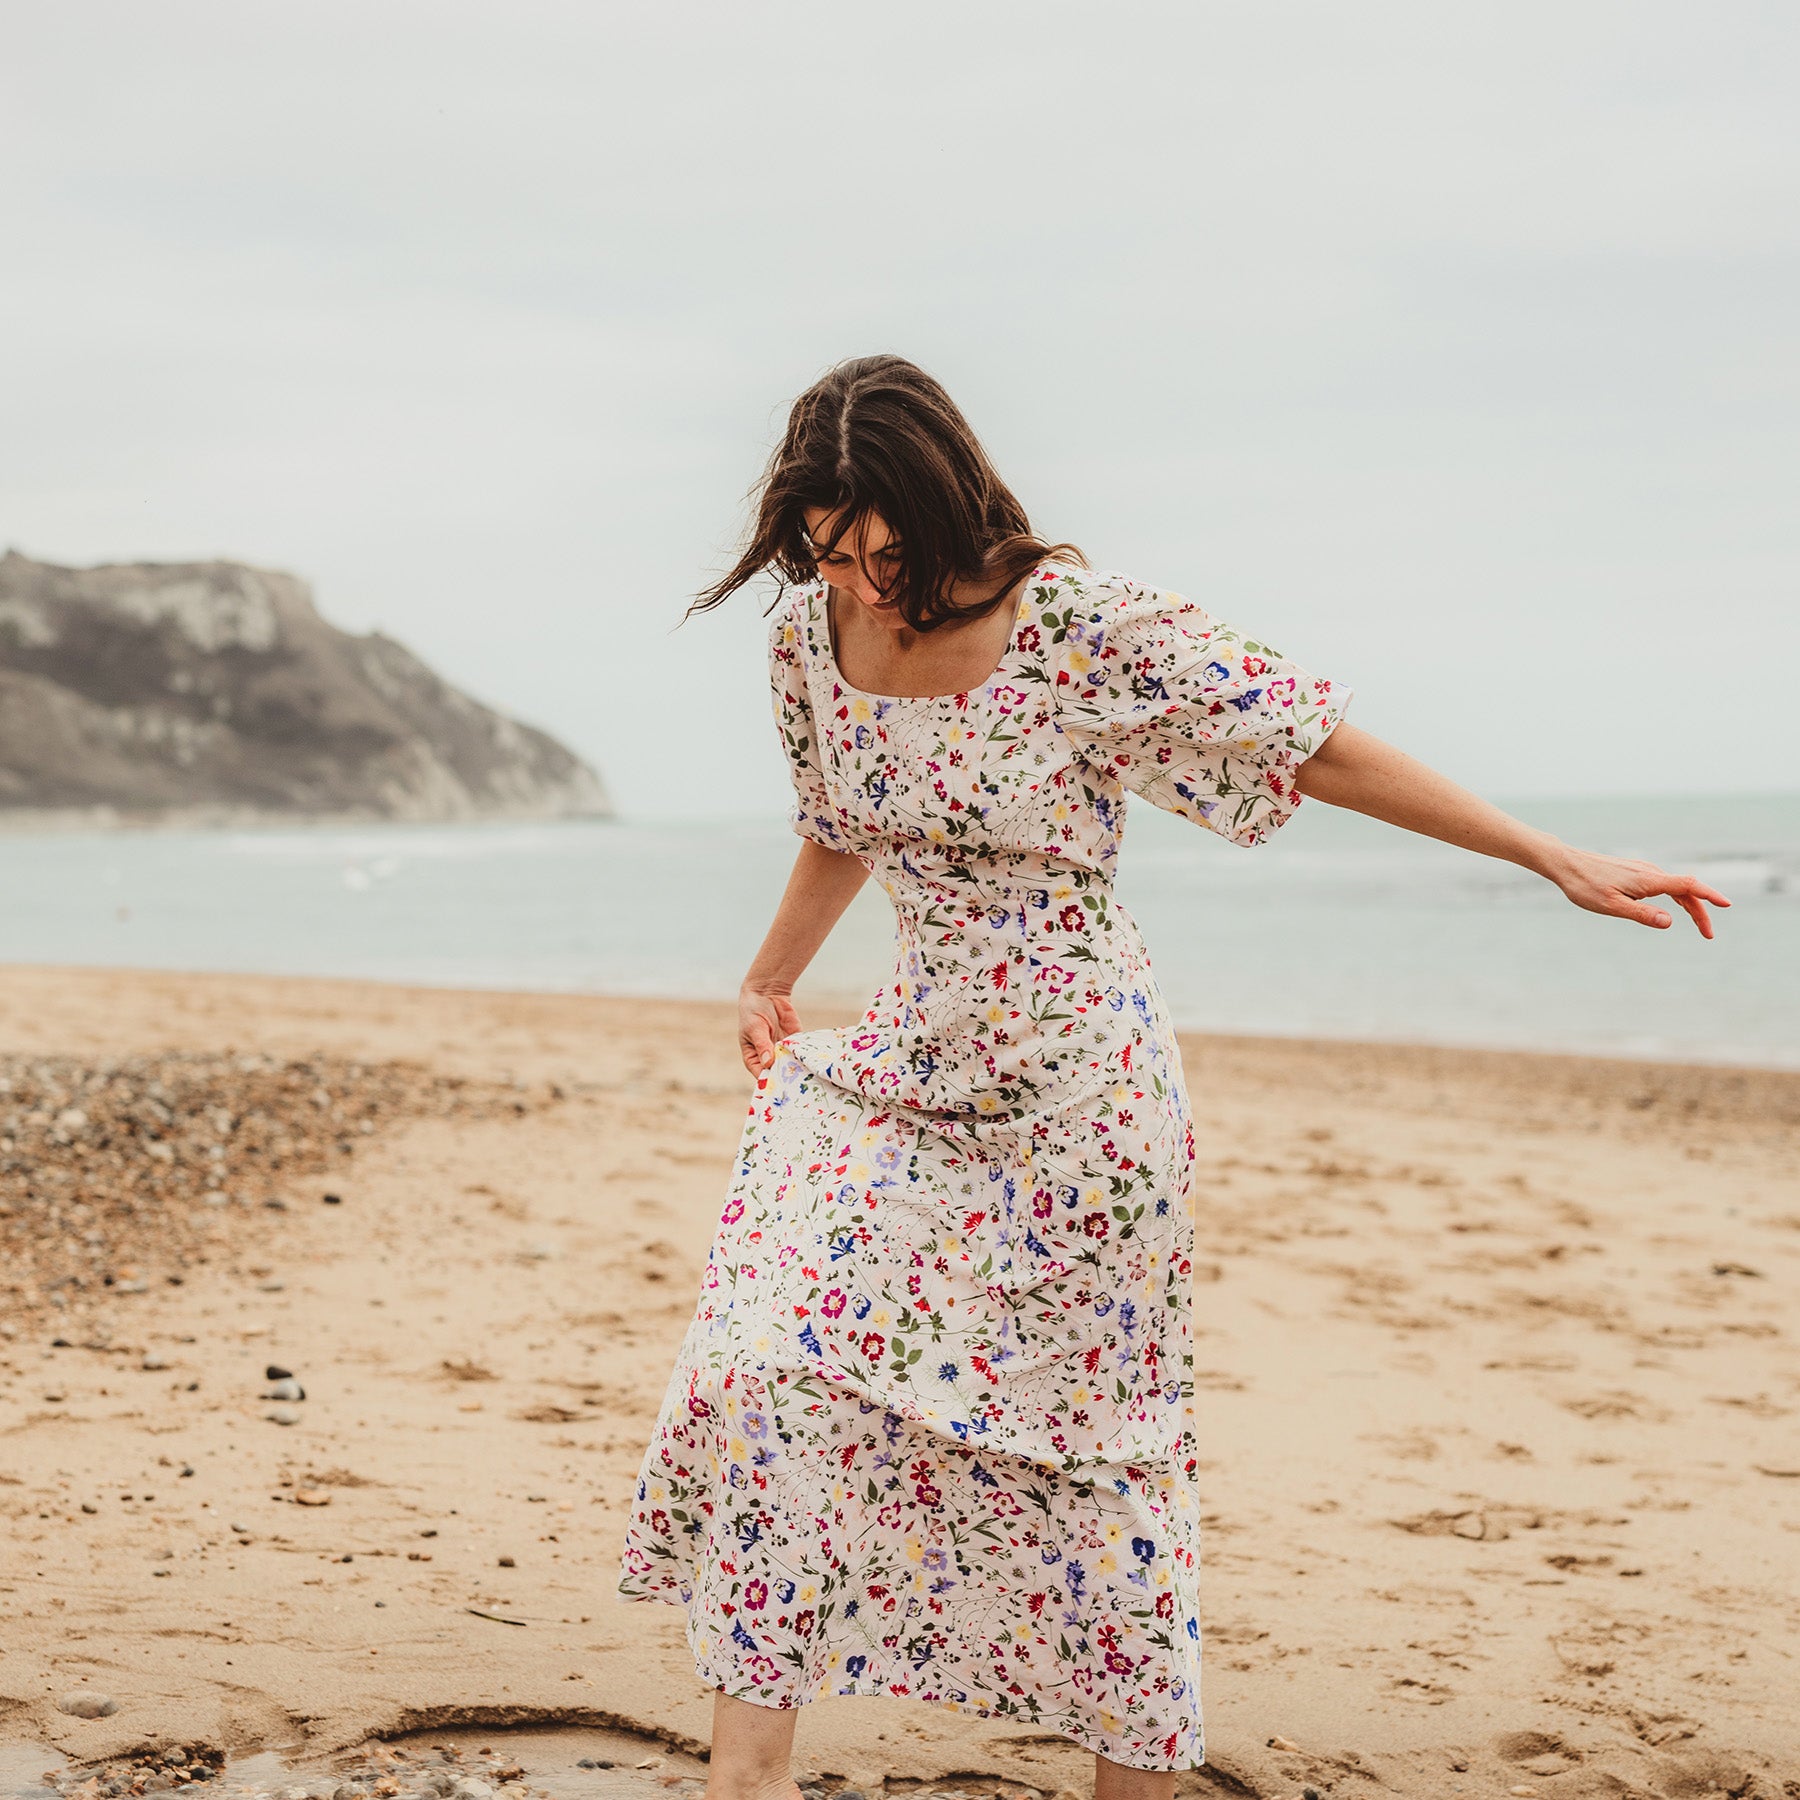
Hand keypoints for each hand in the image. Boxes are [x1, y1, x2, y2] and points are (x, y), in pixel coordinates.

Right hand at [739, 983, 801, 1077]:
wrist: (767, 993)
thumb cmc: (753, 1011)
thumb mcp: (755, 1029)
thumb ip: (763, 1045)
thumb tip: (768, 1063)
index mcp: (753, 1057)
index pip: (761, 1074)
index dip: (770, 1080)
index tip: (779, 1086)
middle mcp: (768, 1056)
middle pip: (778, 1072)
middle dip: (786, 1077)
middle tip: (796, 1083)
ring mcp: (781, 1050)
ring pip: (790, 1063)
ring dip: (798, 1068)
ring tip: (807, 1075)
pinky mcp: (793, 1041)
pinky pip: (800, 1052)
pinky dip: (805, 1056)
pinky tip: (812, 1060)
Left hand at [1546, 845, 1731, 938]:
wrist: (1566, 864)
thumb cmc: (1585, 886)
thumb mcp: (1611, 906)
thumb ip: (1641, 914)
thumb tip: (1670, 922)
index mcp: (1648, 880)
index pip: (1688, 886)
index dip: (1709, 895)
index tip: (1726, 904)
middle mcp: (1650, 872)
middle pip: (1686, 890)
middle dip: (1701, 911)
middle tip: (1709, 935)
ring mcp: (1643, 870)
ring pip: (1675, 887)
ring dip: (1690, 905)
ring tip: (1699, 926)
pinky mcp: (1635, 871)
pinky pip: (1664, 885)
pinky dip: (1676, 897)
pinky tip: (1676, 908)